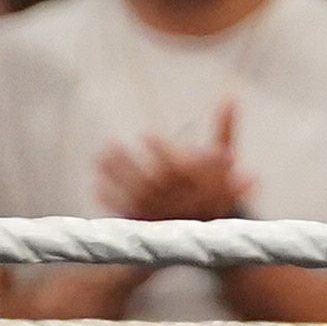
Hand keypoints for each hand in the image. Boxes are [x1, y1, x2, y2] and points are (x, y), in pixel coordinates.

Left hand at [99, 106, 257, 226]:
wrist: (213, 230)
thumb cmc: (218, 187)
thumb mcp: (226, 158)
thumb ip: (225, 129)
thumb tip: (230, 96)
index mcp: (194, 182)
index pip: (175, 163)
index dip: (160, 148)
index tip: (147, 134)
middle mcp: (173, 197)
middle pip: (148, 178)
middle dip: (128, 160)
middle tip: (111, 143)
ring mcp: (158, 211)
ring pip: (133, 193)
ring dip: (114, 176)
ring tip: (99, 158)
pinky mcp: (147, 222)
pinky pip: (127, 212)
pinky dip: (112, 200)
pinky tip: (97, 185)